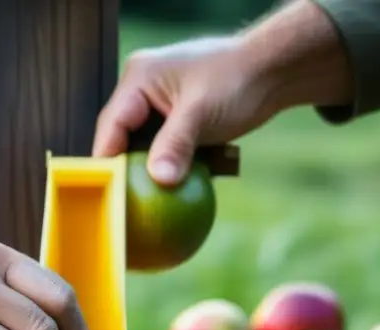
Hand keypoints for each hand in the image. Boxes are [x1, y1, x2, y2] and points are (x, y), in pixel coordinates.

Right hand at [92, 1, 353, 186]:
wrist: (274, 71)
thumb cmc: (237, 81)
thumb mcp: (202, 113)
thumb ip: (177, 145)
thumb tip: (159, 180)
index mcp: (138, 80)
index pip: (111, 126)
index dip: (106, 162)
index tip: (108, 195)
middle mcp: (142, 92)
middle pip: (122, 140)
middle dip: (125, 171)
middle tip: (124, 207)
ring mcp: (159, 107)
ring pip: (143, 148)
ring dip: (148, 173)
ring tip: (143, 208)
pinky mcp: (176, 121)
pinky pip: (163, 150)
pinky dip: (168, 169)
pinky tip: (170, 195)